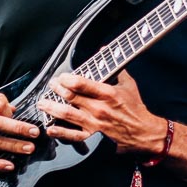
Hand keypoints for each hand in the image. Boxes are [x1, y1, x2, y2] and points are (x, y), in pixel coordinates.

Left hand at [37, 72, 165, 153]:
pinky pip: (73, 135)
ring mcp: (94, 123)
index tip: (61, 75)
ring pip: (68, 114)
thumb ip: (115, 67)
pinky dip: (60, 132)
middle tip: (50, 85)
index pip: (82, 83)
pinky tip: (50, 127)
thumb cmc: (135, 107)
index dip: (67, 78)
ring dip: (52, 108)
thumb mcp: (128, 83)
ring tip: (42, 103)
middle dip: (57, 89)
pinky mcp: (93, 136)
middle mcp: (99, 108)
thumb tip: (104, 50)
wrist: (143, 132)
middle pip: (71, 97)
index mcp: (107, 93)